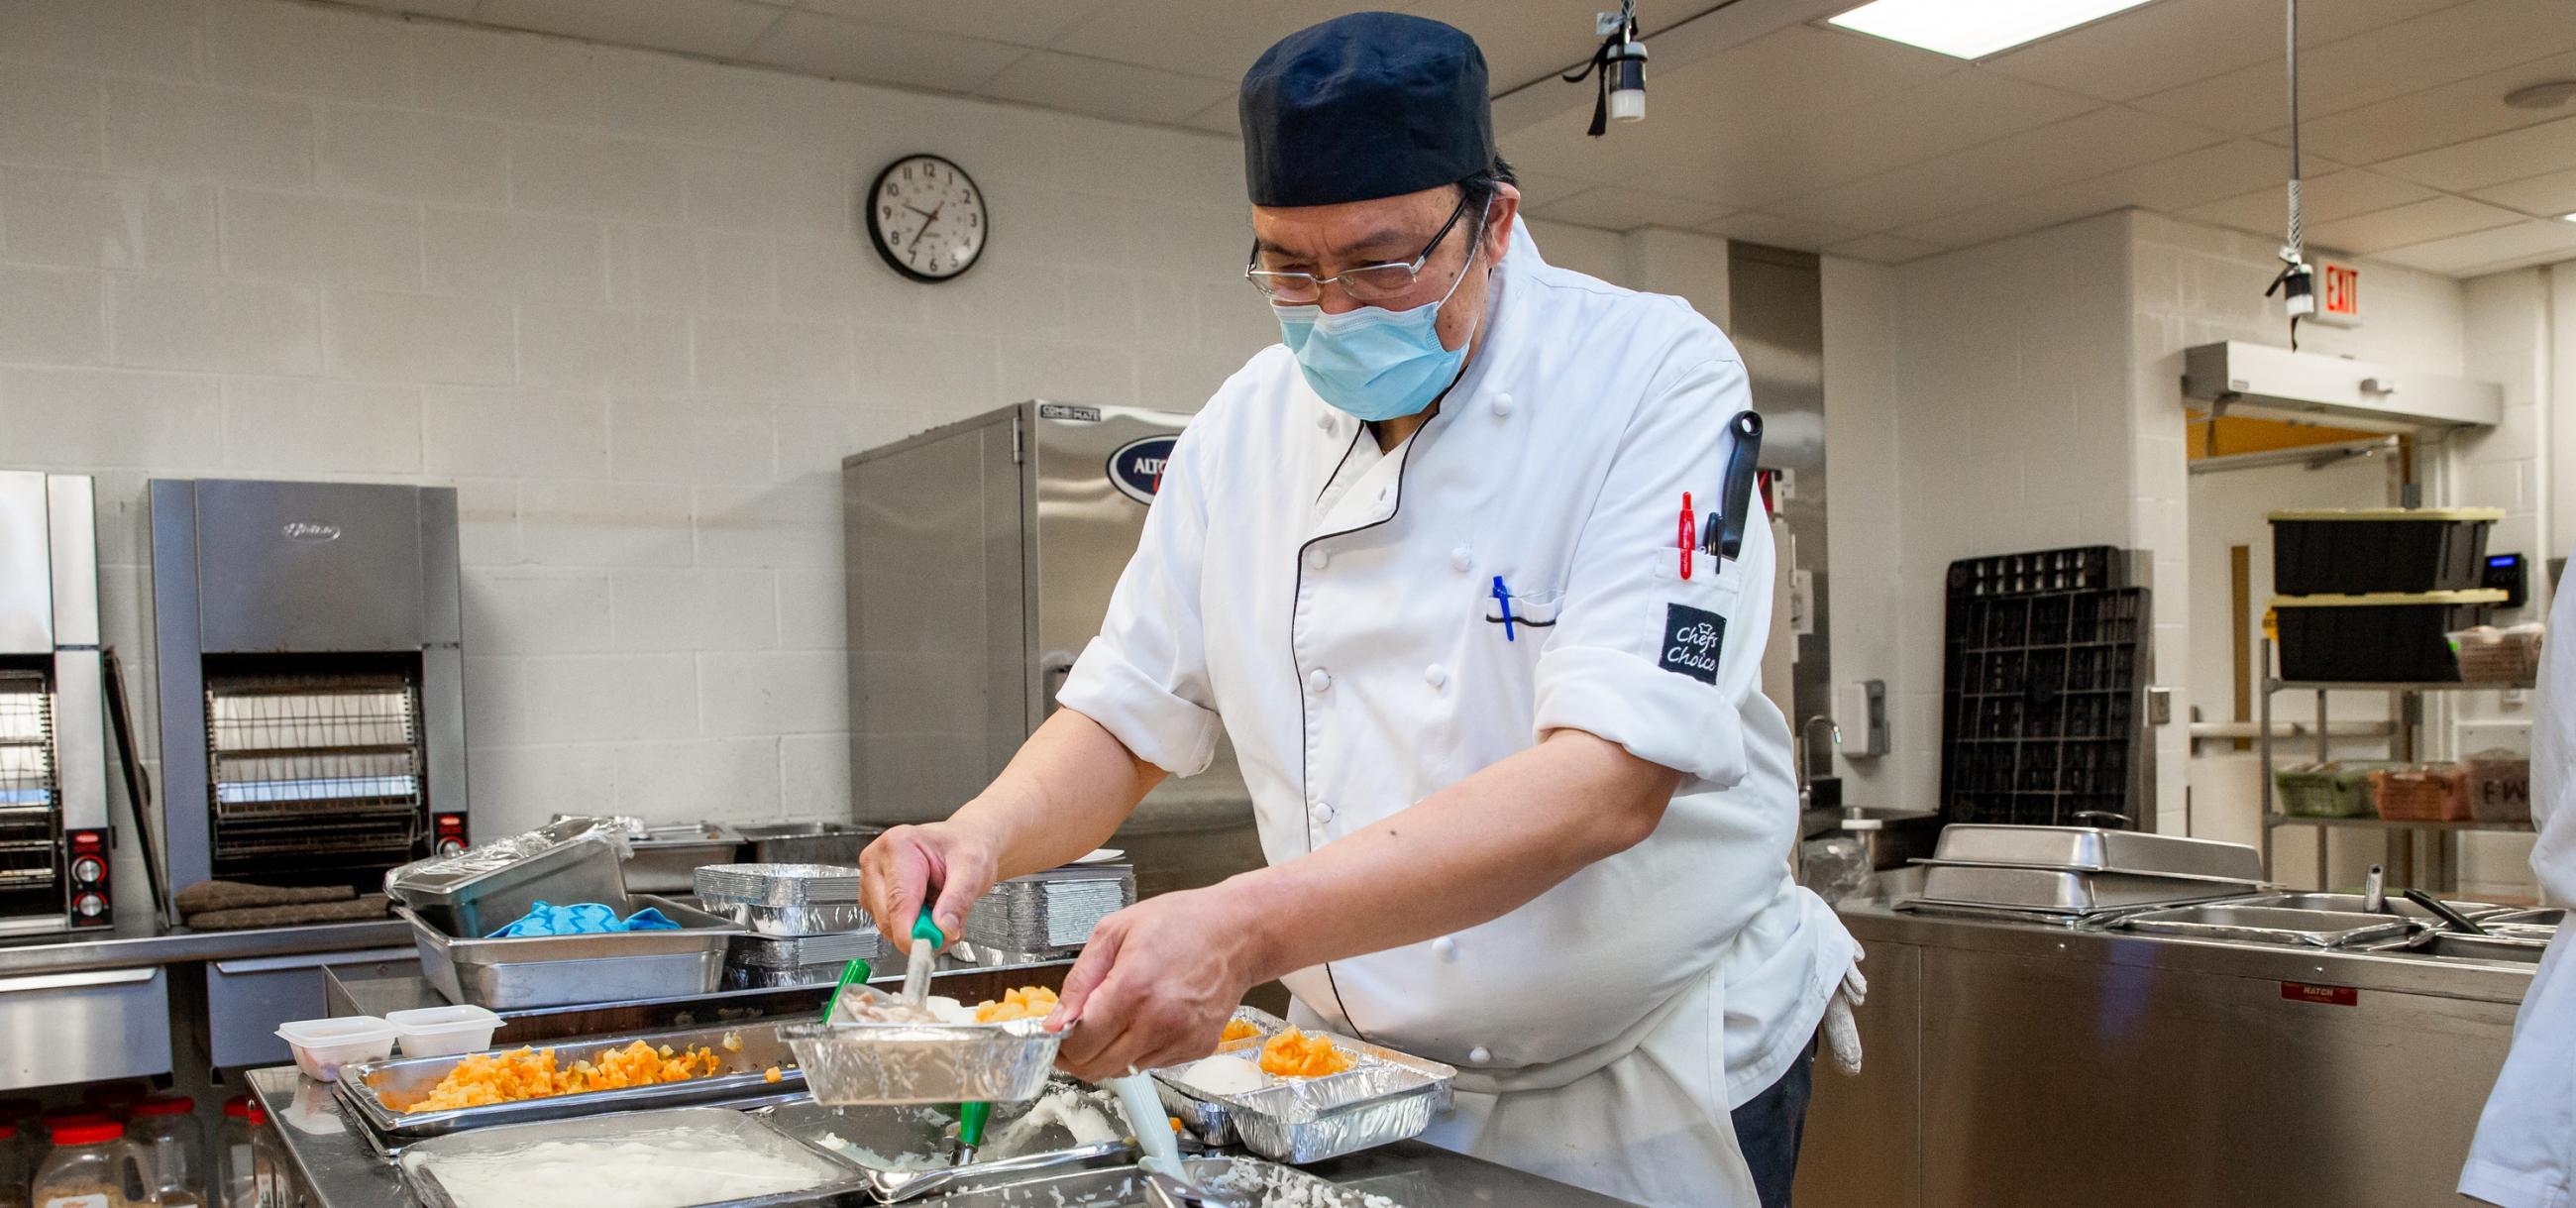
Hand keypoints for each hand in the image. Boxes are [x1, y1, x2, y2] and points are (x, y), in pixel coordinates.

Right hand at [859, 821, 998, 951]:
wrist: (963, 841)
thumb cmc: (965, 847)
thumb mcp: (972, 869)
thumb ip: (958, 900)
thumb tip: (944, 930)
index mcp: (898, 846)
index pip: (898, 901)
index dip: (912, 933)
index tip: (929, 948)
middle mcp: (877, 861)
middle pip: (888, 917)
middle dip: (919, 932)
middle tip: (949, 928)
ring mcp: (871, 879)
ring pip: (886, 925)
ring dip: (915, 930)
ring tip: (940, 910)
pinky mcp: (873, 895)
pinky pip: (888, 924)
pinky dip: (910, 927)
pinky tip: (926, 908)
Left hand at [1043, 883, 1269, 1081]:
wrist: (1238, 932)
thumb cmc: (1180, 923)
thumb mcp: (1115, 932)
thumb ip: (1079, 980)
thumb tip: (1056, 1022)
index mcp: (1132, 989)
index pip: (1080, 1044)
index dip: (1059, 1044)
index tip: (1056, 1035)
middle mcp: (1157, 1022)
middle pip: (1097, 1068)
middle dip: (1078, 1055)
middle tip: (1077, 1033)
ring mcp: (1180, 1039)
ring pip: (1123, 1071)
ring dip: (1109, 1054)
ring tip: (1117, 1019)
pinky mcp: (1197, 1048)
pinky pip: (1152, 1064)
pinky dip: (1139, 1050)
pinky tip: (1146, 1019)